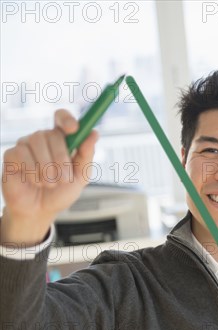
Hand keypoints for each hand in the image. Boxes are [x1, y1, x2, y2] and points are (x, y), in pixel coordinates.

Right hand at [1, 109, 98, 245]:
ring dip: (47, 168)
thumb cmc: (61, 192)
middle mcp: (43, 138)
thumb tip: (94, 133)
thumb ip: (87, 155)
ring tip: (50, 184)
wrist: (40, 211)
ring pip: (36, 142)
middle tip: (64, 179)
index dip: (67, 119)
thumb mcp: (81, 176)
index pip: (61, 117)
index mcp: (62, 140)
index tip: (74, 128)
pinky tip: (35, 182)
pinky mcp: (11, 155)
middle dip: (61, 159)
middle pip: (52, 134)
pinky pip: (21, 154)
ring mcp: (25, 145)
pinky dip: (32, 172)